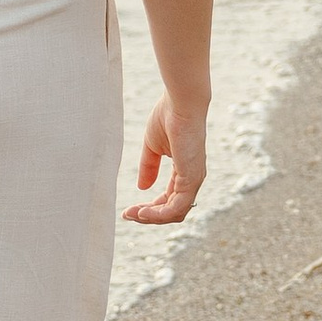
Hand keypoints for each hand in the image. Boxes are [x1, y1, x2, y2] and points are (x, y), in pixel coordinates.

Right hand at [125, 99, 205, 226]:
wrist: (180, 103)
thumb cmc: (168, 117)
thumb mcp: (152, 147)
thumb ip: (149, 167)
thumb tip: (142, 187)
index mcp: (184, 171)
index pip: (169, 200)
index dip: (150, 208)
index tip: (129, 209)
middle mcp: (192, 178)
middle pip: (172, 211)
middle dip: (149, 216)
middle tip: (128, 214)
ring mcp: (194, 180)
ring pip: (175, 213)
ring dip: (151, 217)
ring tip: (133, 214)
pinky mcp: (191, 179)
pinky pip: (176, 207)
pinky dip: (159, 214)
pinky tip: (142, 212)